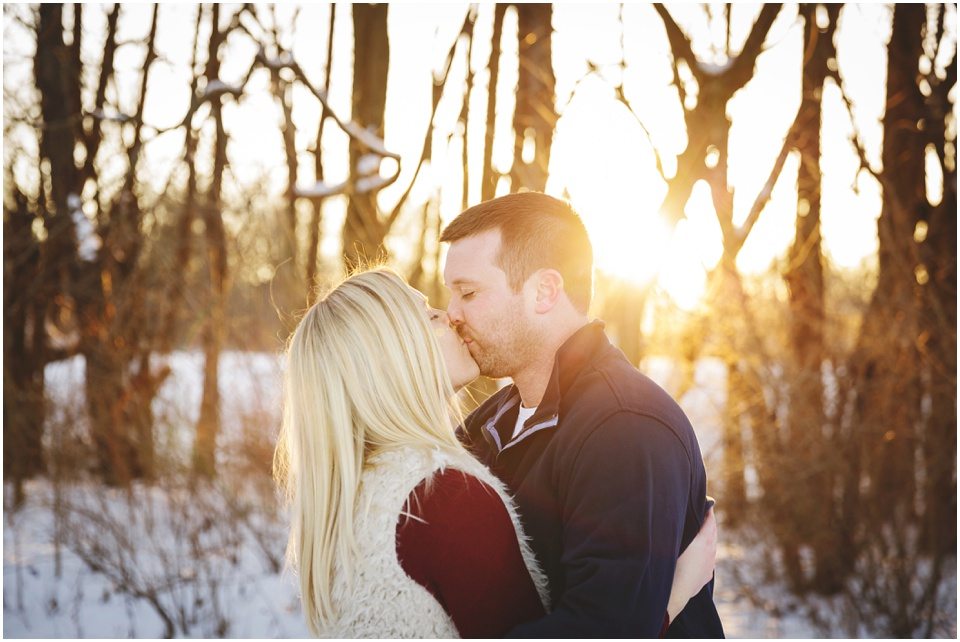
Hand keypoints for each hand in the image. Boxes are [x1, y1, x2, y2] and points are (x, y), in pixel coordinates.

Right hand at [666, 502, 717, 623]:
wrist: (675, 592)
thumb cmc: (670, 565)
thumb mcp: (672, 543)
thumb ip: (677, 530)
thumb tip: (672, 517)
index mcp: (703, 542)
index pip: (709, 522)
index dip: (709, 512)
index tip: (708, 503)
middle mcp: (710, 552)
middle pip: (713, 533)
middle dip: (710, 523)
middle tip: (706, 514)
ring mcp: (709, 565)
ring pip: (712, 548)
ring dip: (709, 539)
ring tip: (703, 532)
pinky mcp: (706, 575)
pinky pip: (709, 561)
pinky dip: (707, 554)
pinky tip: (701, 554)